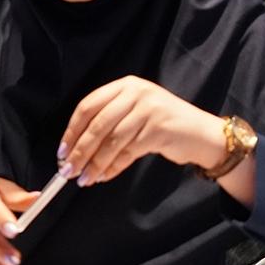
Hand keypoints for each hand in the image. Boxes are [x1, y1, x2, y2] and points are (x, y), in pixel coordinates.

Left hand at [59, 76, 221, 186]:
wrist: (202, 134)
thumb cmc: (164, 126)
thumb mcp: (135, 113)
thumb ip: (108, 122)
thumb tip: (74, 150)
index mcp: (126, 85)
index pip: (89, 105)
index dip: (72, 130)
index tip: (62, 151)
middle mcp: (137, 92)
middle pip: (98, 124)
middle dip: (80, 151)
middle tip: (68, 171)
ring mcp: (149, 109)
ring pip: (111, 141)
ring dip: (94, 164)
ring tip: (84, 179)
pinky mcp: (158, 129)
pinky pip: (128, 152)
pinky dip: (113, 167)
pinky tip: (104, 176)